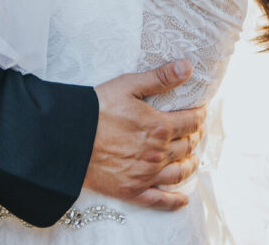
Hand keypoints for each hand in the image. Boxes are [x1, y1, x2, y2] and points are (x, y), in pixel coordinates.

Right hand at [84, 60, 205, 211]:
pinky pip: (160, 200)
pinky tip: (182, 199)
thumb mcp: (128, 85)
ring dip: (190, 165)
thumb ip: (160, 78)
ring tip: (192, 159)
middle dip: (195, 137)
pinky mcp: (132, 190)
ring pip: (179, 172)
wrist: (68, 138)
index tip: (200, 112)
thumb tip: (187, 67)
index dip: (199, 116)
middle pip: (187, 146)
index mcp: (159, 126)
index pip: (191, 122)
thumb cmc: (96, 108)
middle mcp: (158, 153)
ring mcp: (146, 174)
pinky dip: (174, 201)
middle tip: (195, 132)